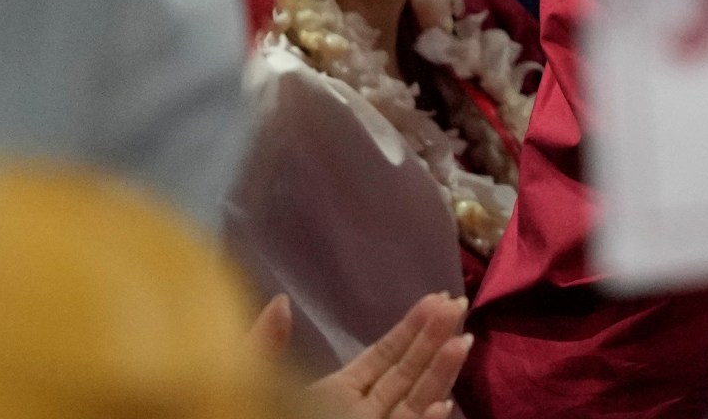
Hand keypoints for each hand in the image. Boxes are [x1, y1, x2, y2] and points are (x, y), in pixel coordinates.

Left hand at [252, 292, 471, 418]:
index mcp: (333, 394)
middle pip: (406, 375)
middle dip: (432, 341)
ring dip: (440, 375)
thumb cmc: (246, 414)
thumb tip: (282, 302)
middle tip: (456, 305)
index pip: (382, 357)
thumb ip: (267, 346)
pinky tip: (443, 405)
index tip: (435, 299)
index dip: (409, 329)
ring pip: (414, 403)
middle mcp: (360, 414)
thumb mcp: (254, 383)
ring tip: (462, 341)